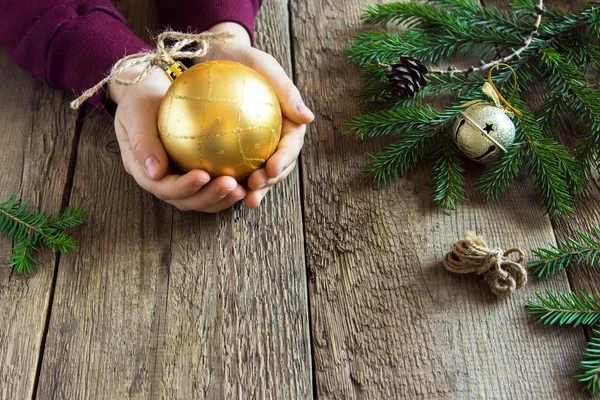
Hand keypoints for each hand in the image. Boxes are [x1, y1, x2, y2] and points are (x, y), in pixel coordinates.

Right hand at [108, 67, 246, 211]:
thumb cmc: (140, 99)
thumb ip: (142, 141)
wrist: (150, 93)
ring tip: (242, 189)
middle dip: (209, 197)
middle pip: (186, 200)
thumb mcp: (134, 113)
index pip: (164, 188)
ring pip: (203, 198)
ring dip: (222, 198)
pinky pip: (215, 184)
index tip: (203, 175)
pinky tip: (250, 178)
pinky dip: (232, 185)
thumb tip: (155, 173)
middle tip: (231, 185)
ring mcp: (181, 179)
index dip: (183, 187)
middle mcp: (164, 181)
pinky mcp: (197, 172)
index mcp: (145, 172)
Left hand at [204, 22, 314, 207]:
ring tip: (244, 199)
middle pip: (277, 166)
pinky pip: (234, 167)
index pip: (290, 145)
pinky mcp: (235, 150)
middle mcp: (274, 139)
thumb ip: (286, 91)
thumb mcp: (264, 66)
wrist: (218, 58)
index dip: (285, 160)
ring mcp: (255, 147)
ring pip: (259, 173)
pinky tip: (218, 188)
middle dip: (269, 182)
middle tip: (255, 190)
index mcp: (288, 123)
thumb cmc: (244, 59)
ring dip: (254, 189)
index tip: (272, 168)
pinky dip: (231, 180)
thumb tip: (309, 119)